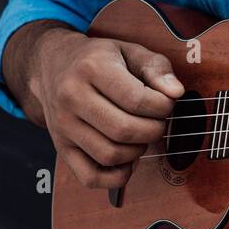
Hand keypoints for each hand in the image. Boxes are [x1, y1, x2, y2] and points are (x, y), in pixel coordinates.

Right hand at [32, 30, 184, 188]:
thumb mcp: (129, 50)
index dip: (163, 107)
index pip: (136, 100)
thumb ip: (156, 68)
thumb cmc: (98, 59)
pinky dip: (117, 176)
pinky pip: (91, 177)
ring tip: (142, 134)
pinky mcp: (61, 147)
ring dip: (137, 151)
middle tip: (158, 121)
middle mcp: (72, 97)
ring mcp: (63, 125)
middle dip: (153, 130)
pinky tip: (127, 159)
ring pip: (110, 155)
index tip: (167, 103)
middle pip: (124, 131)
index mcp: (92, 68)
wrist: (53, 65)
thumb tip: (175, 93)